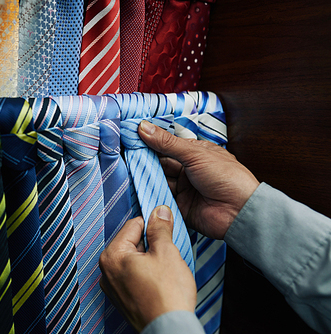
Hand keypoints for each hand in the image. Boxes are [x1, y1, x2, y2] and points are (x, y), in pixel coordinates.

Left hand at [99, 206, 196, 331]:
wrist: (170, 329)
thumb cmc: (167, 296)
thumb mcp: (167, 252)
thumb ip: (160, 228)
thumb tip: (159, 212)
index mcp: (112, 255)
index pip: (134, 225)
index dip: (153, 226)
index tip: (165, 229)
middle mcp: (107, 271)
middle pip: (132, 242)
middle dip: (150, 245)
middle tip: (167, 255)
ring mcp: (112, 286)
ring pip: (133, 259)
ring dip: (149, 260)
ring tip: (164, 272)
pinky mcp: (121, 298)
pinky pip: (132, 276)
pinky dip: (145, 274)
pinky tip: (158, 282)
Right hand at [138, 120, 259, 238]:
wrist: (239, 211)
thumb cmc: (227, 177)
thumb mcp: (195, 154)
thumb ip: (167, 143)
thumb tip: (144, 127)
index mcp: (195, 153)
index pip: (167, 144)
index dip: (150, 141)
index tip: (130, 136)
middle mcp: (187, 170)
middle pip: (160, 162)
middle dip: (144, 159)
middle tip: (124, 153)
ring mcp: (182, 188)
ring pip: (158, 179)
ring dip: (146, 175)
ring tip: (128, 169)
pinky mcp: (177, 206)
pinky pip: (159, 197)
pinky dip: (150, 192)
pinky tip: (137, 186)